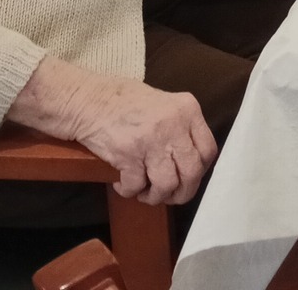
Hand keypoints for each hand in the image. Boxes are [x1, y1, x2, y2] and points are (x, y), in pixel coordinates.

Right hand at [8, 55, 216, 204]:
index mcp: (187, 110)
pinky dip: (129, 191)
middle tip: (169, 195)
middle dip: (181, 192)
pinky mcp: (128, 154)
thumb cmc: (125, 102)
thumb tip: (192, 161)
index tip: (188, 178)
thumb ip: (181, 127)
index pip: (208, 150)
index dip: (200, 171)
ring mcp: (151, 140)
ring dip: (155, 197)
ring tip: (144, 193)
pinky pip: (136, 186)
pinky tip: (123, 183)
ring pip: (167, 185)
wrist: (88, 99)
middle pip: (192, 172)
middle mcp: (174, 125)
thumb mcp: (164, 104)